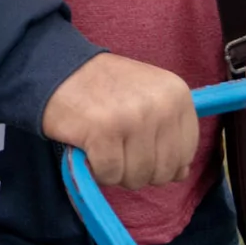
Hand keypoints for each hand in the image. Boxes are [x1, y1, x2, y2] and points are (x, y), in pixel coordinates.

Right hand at [42, 53, 198, 190]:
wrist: (58, 67)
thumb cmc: (104, 86)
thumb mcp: (148, 98)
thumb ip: (170, 133)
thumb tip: (182, 173)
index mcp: (177, 94)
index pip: (186, 153)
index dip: (161, 159)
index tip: (138, 143)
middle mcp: (161, 105)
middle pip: (163, 172)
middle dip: (138, 169)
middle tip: (117, 145)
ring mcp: (133, 118)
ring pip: (138, 177)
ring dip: (116, 170)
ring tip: (103, 144)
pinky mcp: (104, 132)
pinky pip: (110, 175)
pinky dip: (97, 169)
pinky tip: (89, 147)